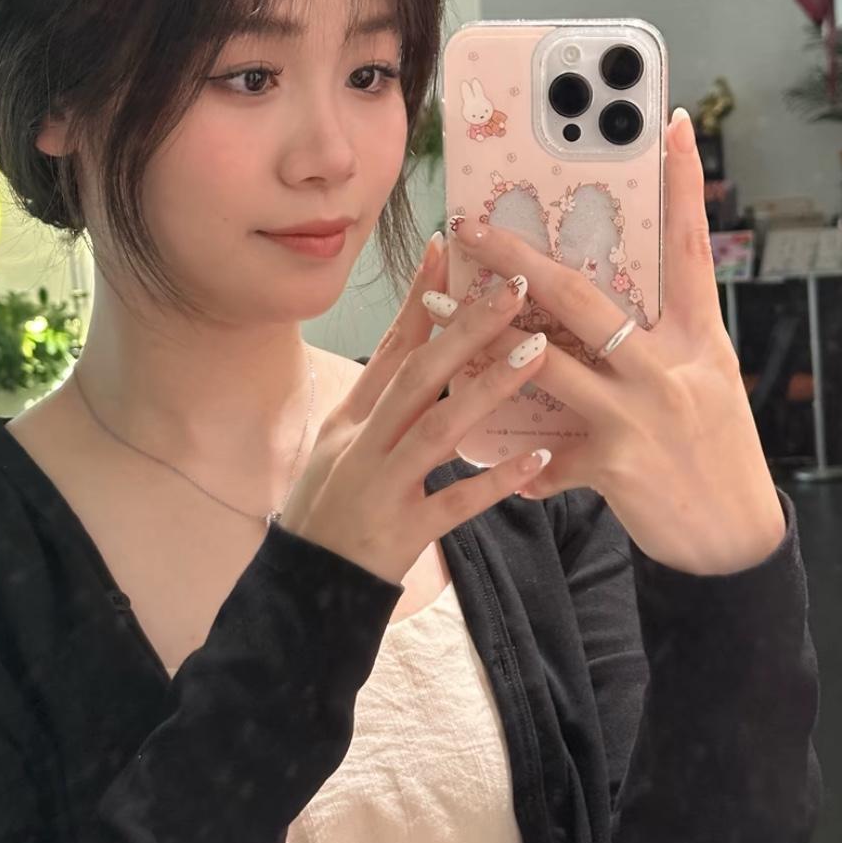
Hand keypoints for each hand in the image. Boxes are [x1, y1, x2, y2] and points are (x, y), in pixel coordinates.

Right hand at [278, 237, 554, 585]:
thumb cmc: (327, 512)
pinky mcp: (401, 533)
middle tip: (516, 290)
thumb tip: (410, 344)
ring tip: (538, 352)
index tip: (449, 251)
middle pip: (416, 376)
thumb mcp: (339, 447)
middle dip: (466, 328)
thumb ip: (378, 401)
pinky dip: (495, 481)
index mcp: (350, 420)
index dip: (419, 301)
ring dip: (488, 388)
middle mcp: (361, 445)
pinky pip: (454, 503)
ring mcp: (380, 488)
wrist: (303, 591)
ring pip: (437, 429)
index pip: (389, 349)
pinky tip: (537, 458)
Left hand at [430, 108, 786, 575]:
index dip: (684, 185)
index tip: (672, 124)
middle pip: (587, 299)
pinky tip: (496, 463)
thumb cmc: (718, 458)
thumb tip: (610, 310)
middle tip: (475, 225)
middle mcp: (671, 368)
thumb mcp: (707, 385)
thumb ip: (662, 346)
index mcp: (699, 340)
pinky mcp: (618, 464)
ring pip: (548, 366)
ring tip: (440, 312)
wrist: (737, 541)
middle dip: (523, 259)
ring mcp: (642, 414)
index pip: (690, 248)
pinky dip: (520, 462)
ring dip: (485, 341)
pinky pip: (547, 455)